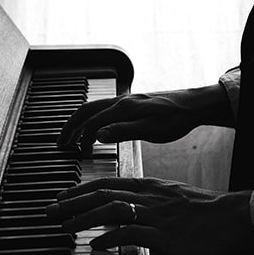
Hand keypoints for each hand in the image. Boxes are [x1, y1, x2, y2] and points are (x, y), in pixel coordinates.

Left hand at [44, 176, 253, 254]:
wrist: (235, 218)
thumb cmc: (207, 213)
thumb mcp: (173, 200)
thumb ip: (149, 203)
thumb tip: (128, 213)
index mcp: (149, 187)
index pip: (107, 183)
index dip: (80, 190)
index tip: (61, 197)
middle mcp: (148, 197)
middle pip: (101, 193)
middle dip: (71, 202)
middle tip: (50, 211)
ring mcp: (156, 215)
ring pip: (110, 210)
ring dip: (83, 218)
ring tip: (64, 228)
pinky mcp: (165, 235)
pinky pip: (131, 233)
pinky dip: (110, 237)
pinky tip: (96, 245)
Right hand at [55, 84, 231, 149]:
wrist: (193, 105)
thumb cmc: (176, 118)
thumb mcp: (151, 129)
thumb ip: (123, 131)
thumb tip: (97, 136)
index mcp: (123, 108)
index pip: (92, 122)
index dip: (81, 139)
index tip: (77, 154)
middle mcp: (120, 101)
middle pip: (85, 111)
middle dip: (70, 126)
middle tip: (60, 142)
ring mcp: (125, 100)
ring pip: (93, 108)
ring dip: (79, 121)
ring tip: (71, 136)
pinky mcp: (131, 103)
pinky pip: (102, 108)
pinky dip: (91, 118)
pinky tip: (94, 128)